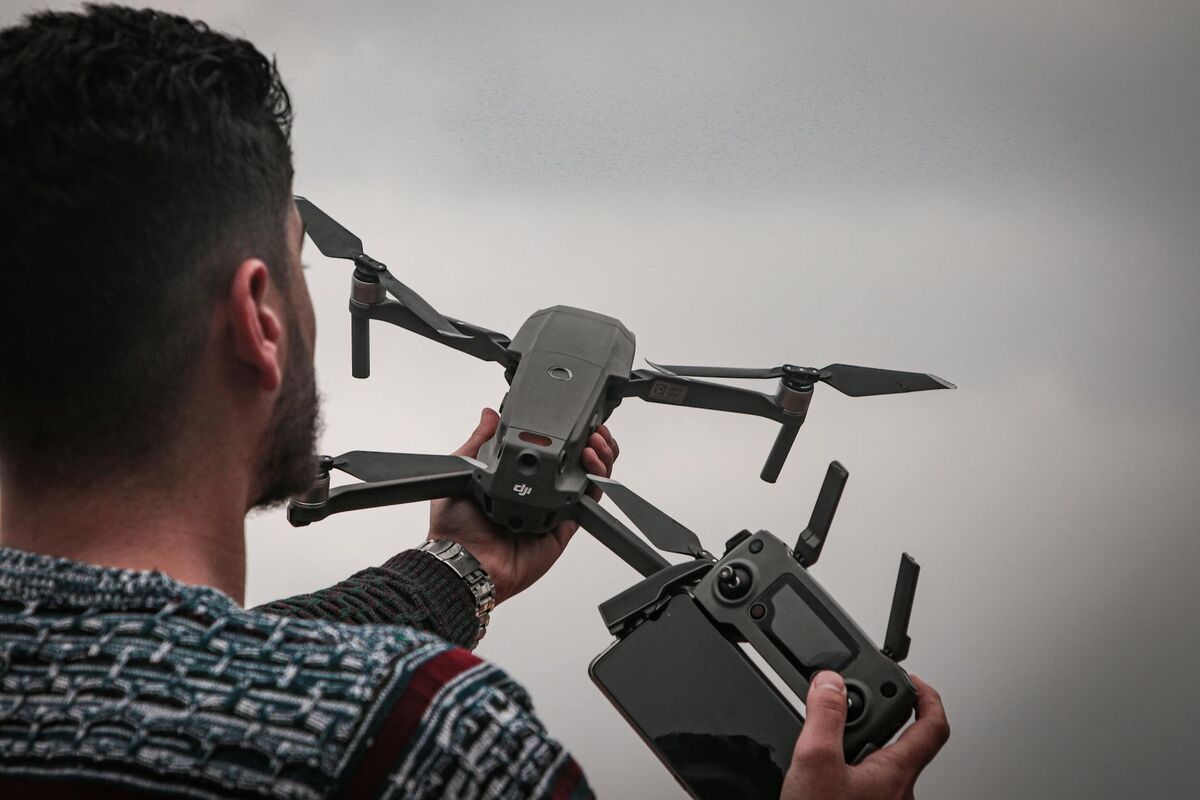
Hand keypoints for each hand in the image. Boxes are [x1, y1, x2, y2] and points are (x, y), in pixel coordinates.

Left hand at [428, 408, 618, 603]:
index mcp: (517, 478)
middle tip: (594, 429)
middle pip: (577, 462)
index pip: (550, 449)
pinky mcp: (565, 527)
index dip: (567, 433)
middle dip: (592, 441)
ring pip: (589, 479)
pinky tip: (592, 463)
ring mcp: (554, 508)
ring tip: (596, 441)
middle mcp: (538, 492)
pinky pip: (589, 503)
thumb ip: (479, 442)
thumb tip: (488, 414)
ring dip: (600, 456)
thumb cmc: (456, 527)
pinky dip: (597, 481)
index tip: (575, 417)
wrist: (465, 562)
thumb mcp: (464, 471)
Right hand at [780, 672, 949, 799]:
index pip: (933, 726)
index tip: (911, 680)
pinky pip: (865, 787)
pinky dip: (847, 771)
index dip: (927, 696)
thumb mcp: (816, 762)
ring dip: (860, 747)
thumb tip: (830, 682)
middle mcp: (899, 793)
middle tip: (859, 703)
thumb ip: (825, 716)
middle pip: (905, 744)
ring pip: (882, 767)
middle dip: (882, 719)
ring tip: (829, 740)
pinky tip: (822, 776)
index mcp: (897, 773)